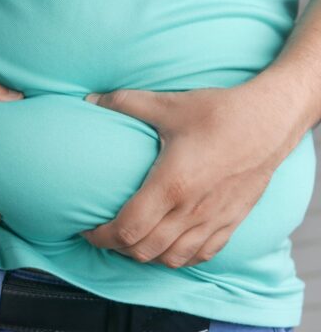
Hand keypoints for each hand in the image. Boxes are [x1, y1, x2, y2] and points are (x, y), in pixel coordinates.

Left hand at [80, 78, 303, 266]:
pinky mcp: (231, 221)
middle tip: (106, 234)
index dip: (102, 236)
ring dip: (146, 255)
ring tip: (134, 241)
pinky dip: (179, 257)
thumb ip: (125, 103)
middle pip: (145, 250)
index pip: (128, 229)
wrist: (270, 120)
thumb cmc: (219, 113)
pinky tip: (170, 245)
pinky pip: (202, 255)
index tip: (89, 229)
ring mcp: (214, 220)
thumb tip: (90, 100)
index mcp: (171, 185)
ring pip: (172, 259)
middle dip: (117, 248)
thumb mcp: (168, 105)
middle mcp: (191, 210)